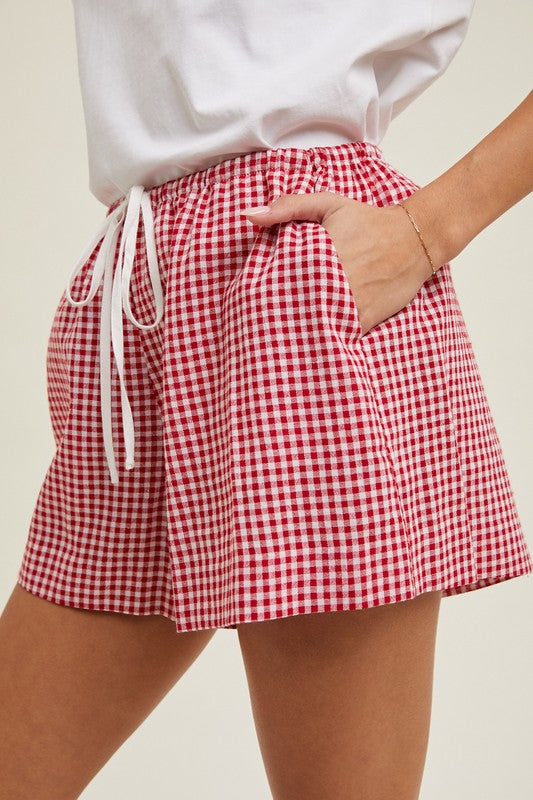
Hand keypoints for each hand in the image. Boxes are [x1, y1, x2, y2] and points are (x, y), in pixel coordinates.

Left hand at [241, 192, 435, 335]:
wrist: (414, 239)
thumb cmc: (367, 221)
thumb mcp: (328, 204)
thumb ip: (288, 207)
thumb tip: (249, 216)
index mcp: (318, 255)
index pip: (278, 280)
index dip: (262, 293)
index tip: (249, 300)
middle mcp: (334, 282)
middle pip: (292, 306)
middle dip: (275, 315)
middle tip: (256, 325)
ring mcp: (350, 303)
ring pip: (313, 324)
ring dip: (297, 329)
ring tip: (277, 337)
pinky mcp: (364, 319)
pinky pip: (338, 334)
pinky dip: (324, 337)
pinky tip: (307, 340)